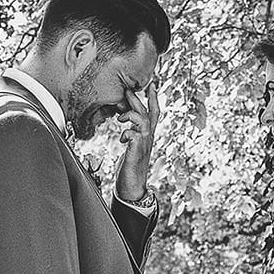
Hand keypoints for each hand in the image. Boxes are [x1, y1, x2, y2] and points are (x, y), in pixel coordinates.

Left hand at [115, 79, 158, 202]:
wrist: (132, 188)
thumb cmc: (130, 168)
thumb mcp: (131, 147)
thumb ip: (131, 134)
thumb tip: (124, 121)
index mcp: (146, 136)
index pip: (154, 113)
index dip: (154, 99)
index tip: (151, 85)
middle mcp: (148, 139)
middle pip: (147, 114)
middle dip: (138, 100)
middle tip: (128, 89)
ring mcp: (143, 146)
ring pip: (143, 122)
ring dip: (131, 115)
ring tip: (120, 117)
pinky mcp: (136, 154)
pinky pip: (134, 137)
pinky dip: (127, 133)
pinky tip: (122, 138)